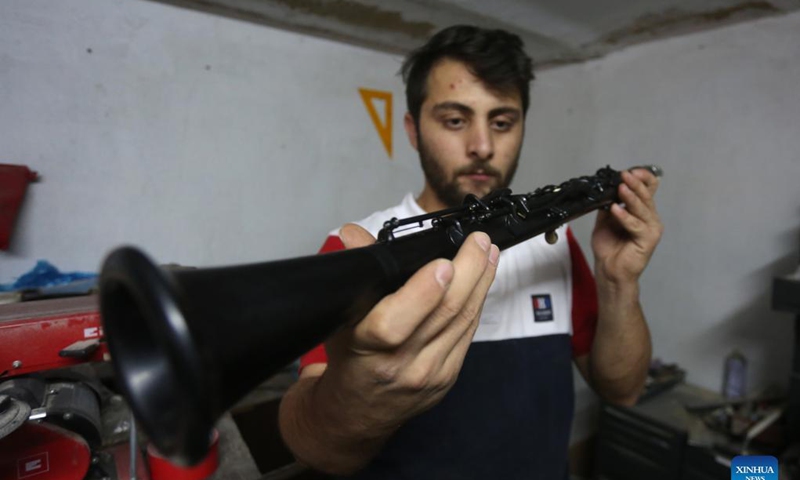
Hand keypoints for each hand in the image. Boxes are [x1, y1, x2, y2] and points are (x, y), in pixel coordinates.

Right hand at [319, 223, 498, 436]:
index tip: (443, 262)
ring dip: (481, 283)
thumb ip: (355, 275)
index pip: (395, 324)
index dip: (423, 292)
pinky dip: (477, 303)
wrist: (357, 412)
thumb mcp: (341, 318)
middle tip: (479, 241)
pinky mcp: (448, 377)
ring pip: (463, 322)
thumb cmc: (349, 360)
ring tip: (488, 253)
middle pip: (443, 314)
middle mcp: (400, 365)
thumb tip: (353, 234)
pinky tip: (482, 282)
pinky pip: (467, 334)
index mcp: (366, 349)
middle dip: (468, 272)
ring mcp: (429, 374)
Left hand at [591, 168, 662, 284]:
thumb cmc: (609, 247)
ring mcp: (651, 228)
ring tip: (621, 187)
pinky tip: (615, 209)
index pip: (649, 189)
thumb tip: (607, 188)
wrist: (609, 270)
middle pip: (646, 196)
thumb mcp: (605, 220)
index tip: (630, 171)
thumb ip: (609, 204)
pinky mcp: (648, 239)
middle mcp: (650, 218)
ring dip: (631, 197)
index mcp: (642, 211)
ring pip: (642, 208)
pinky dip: (625, 216)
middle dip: (635, 183)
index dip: (642, 178)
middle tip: (624, 175)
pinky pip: (636, 225)